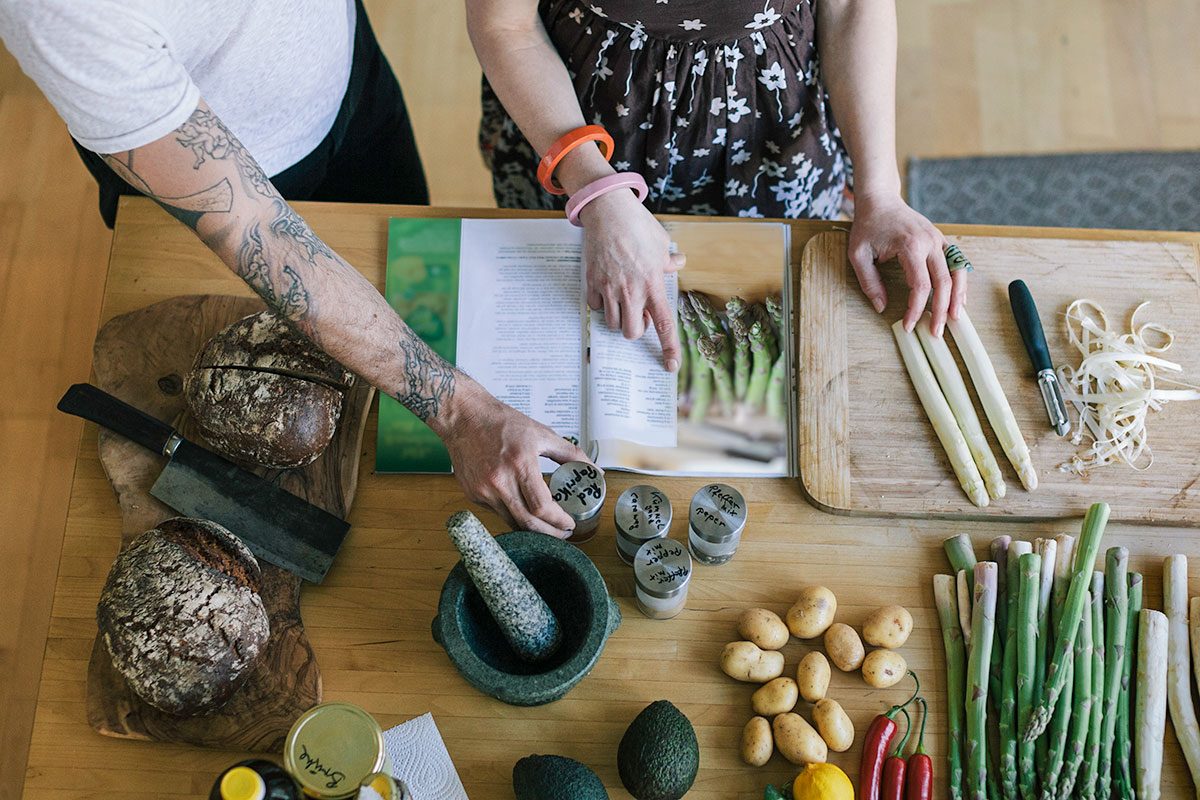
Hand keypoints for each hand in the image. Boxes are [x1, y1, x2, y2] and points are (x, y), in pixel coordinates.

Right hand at [438, 383, 591, 536]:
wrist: (464, 417)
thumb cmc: (502, 422)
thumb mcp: (541, 433)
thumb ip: (570, 453)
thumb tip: (594, 470)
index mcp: (520, 464)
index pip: (542, 507)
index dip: (559, 521)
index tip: (570, 524)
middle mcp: (499, 481)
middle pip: (528, 523)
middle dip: (550, 533)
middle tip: (563, 533)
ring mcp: (483, 491)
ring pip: (512, 522)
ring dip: (531, 528)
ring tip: (546, 525)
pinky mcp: (473, 494)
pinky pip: (498, 512)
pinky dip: (513, 513)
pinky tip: (522, 506)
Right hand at [579, 189, 683, 369]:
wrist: (608, 210)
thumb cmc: (637, 225)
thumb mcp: (661, 242)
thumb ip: (669, 260)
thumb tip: (678, 263)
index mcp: (652, 284)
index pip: (663, 324)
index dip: (669, 349)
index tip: (670, 366)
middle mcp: (631, 291)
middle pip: (631, 332)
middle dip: (635, 329)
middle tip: (637, 314)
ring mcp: (609, 288)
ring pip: (612, 323)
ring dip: (618, 317)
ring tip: (622, 300)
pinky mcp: (592, 282)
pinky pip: (595, 307)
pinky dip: (601, 304)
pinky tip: (606, 289)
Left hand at [847, 192, 967, 336]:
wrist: (880, 200)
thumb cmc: (868, 226)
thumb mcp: (858, 254)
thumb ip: (869, 282)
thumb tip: (881, 307)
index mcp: (910, 246)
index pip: (920, 285)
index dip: (916, 309)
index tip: (909, 325)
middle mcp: (930, 242)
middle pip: (943, 282)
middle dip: (941, 310)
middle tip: (936, 332)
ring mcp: (939, 239)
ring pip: (957, 273)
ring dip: (957, 297)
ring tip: (955, 318)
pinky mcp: (941, 240)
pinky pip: (957, 263)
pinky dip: (960, 282)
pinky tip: (958, 298)